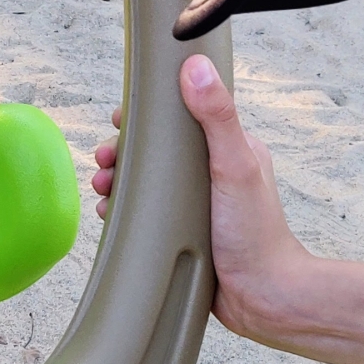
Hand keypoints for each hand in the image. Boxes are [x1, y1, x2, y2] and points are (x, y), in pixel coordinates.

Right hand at [93, 54, 315, 340]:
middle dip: (122, 152)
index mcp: (227, 148)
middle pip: (155, 150)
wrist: (262, 297)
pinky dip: (125, 211)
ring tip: (101, 191)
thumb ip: (217, 116)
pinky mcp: (183, 231)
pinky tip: (111, 217)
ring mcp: (196, 203)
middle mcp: (210, 172)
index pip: (179, 117)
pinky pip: (147, 213)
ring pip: (146, 183)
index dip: (145, 116)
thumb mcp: (235, 165)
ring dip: (117, 182)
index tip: (120, 120)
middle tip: (102, 162)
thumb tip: (194, 66)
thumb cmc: (255, 233)